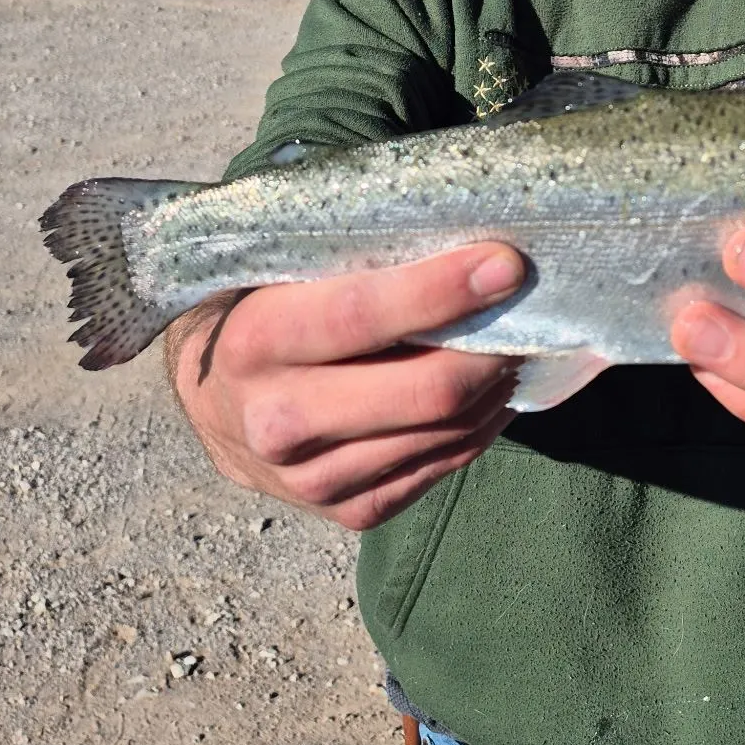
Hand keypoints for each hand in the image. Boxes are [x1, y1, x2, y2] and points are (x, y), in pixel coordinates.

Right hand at [165, 245, 525, 529]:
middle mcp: (278, 421)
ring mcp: (313, 478)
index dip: (441, 290)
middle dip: (493, 348)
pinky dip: (484, 422)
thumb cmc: (265, 310)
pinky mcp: (352, 511)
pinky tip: (492, 388)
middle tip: (529, 308)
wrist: (214, 402)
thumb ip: (352, 257)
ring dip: (497, 385)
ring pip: (448, 432)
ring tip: (517, 342)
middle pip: (426, 392)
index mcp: (256, 343)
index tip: (505, 263)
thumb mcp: (281, 272)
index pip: (361, 316)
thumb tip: (464, 234)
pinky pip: (447, 465)